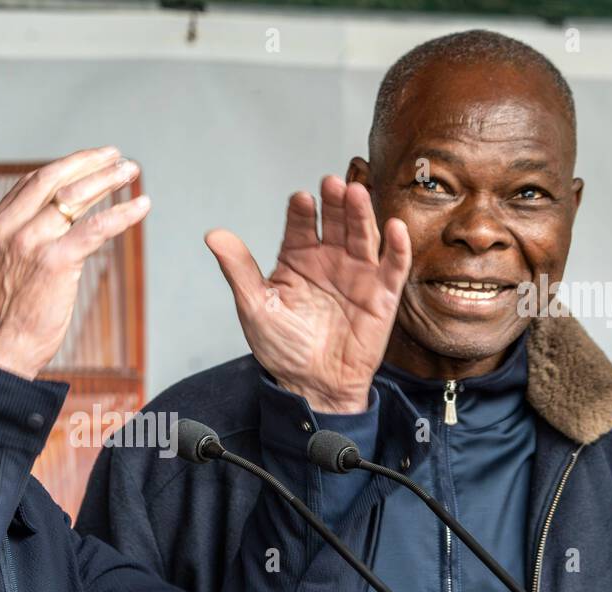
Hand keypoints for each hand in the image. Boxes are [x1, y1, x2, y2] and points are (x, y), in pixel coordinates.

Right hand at [0, 146, 149, 379]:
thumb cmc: (4, 320)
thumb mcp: (1, 269)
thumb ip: (18, 245)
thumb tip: (45, 233)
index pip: (33, 182)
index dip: (65, 166)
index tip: (90, 160)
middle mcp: (11, 228)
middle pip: (54, 178)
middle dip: (89, 162)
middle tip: (116, 156)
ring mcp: (32, 243)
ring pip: (76, 198)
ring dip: (108, 180)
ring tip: (131, 172)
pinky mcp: (55, 262)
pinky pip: (95, 228)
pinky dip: (121, 213)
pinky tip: (141, 207)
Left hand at [206, 177, 411, 413]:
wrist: (312, 386)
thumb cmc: (283, 349)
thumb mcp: (256, 307)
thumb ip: (239, 270)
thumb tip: (214, 236)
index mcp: (297, 259)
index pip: (300, 225)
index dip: (301, 211)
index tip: (300, 200)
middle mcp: (329, 260)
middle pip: (335, 222)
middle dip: (334, 202)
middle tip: (332, 184)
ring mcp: (357, 274)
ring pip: (363, 236)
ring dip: (362, 214)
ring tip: (356, 194)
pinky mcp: (382, 295)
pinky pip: (393, 267)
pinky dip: (397, 248)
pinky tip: (394, 228)